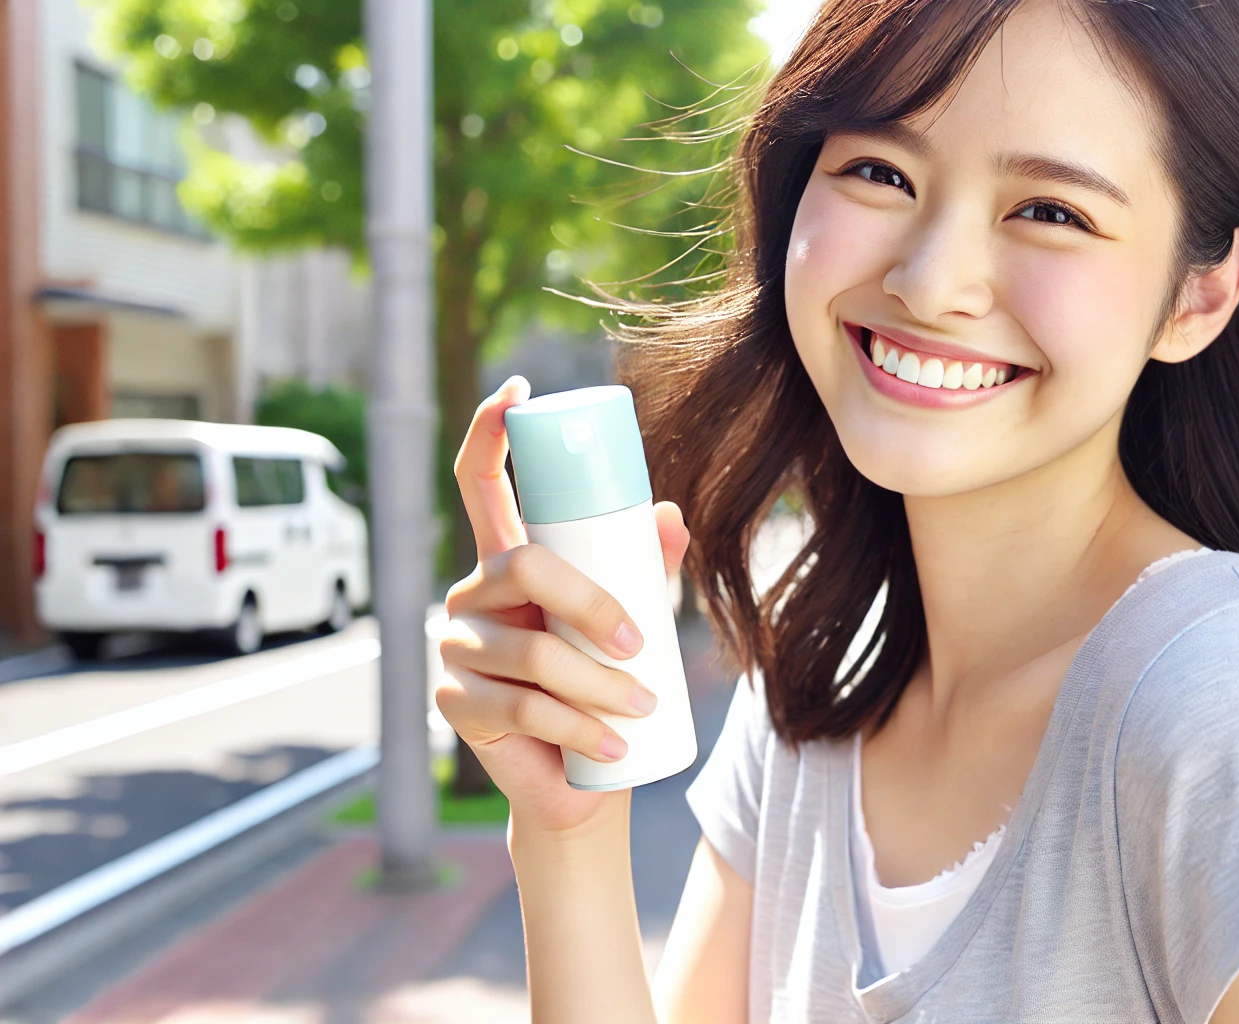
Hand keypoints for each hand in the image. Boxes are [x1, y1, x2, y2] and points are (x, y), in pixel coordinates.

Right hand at [434, 376, 691, 837]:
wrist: (583, 778)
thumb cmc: (609, 685)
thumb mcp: (638, 617)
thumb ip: (651, 565)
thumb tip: (669, 512)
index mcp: (508, 562)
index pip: (481, 484)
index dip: (490, 433)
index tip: (519, 391)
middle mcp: (472, 595)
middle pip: (524, 567)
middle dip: (590, 603)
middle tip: (641, 644)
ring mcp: (456, 648)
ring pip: (529, 649)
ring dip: (596, 684)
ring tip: (644, 708)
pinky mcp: (455, 704)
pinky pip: (522, 708)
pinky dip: (578, 729)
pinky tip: (613, 748)